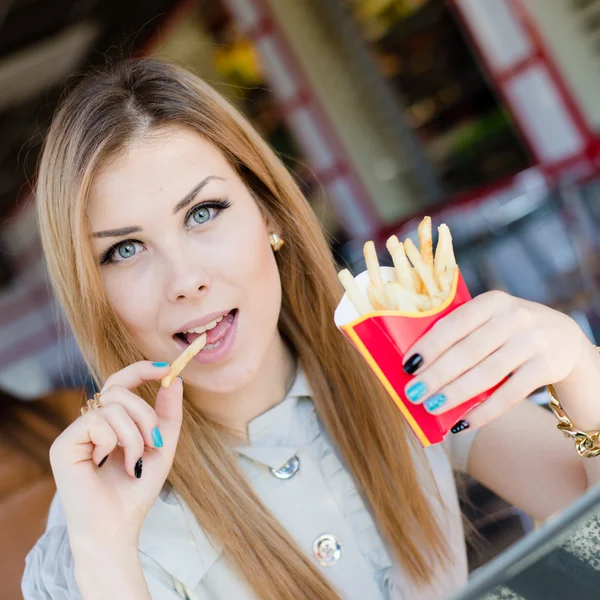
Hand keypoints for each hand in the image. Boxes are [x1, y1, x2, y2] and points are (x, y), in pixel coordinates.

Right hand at [49, 361, 181, 552]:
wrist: (118, 526)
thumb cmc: (137, 489)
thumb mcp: (162, 445)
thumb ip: (168, 413)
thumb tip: (175, 378)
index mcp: (111, 421)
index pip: (121, 382)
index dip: (142, 370)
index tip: (167, 368)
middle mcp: (90, 422)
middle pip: (119, 389)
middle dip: (145, 414)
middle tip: (153, 443)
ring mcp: (75, 432)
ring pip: (112, 405)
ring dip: (134, 435)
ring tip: (133, 461)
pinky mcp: (63, 444)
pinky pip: (97, 420)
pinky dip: (114, 441)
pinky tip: (106, 463)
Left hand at [402, 290, 588, 428]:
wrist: (564, 337)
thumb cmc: (508, 329)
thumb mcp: (490, 318)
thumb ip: (461, 332)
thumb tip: (418, 365)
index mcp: (492, 301)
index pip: (454, 324)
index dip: (429, 346)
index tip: (408, 365)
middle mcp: (514, 317)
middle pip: (467, 351)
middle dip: (436, 375)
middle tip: (413, 393)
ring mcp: (533, 342)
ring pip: (486, 374)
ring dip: (455, 394)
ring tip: (431, 407)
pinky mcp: (546, 367)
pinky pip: (509, 395)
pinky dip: (484, 412)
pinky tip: (463, 423)